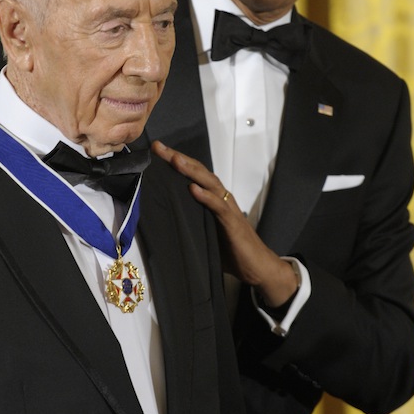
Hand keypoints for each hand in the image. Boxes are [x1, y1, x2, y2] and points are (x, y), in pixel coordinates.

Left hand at [152, 140, 298, 307]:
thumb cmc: (231, 249)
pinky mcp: (232, 222)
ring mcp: (227, 208)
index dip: (175, 161)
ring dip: (191, 171)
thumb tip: (163, 220)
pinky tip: (194, 189)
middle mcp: (220, 197)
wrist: (257, 266)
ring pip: (209, 183)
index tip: (156, 150)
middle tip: (159, 147)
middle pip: (198, 171)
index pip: (192, 174)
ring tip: (175, 160)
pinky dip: (206, 196)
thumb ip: (189, 222)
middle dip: (178, 158)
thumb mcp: (204, 232)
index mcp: (212, 198)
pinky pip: (218, 206)